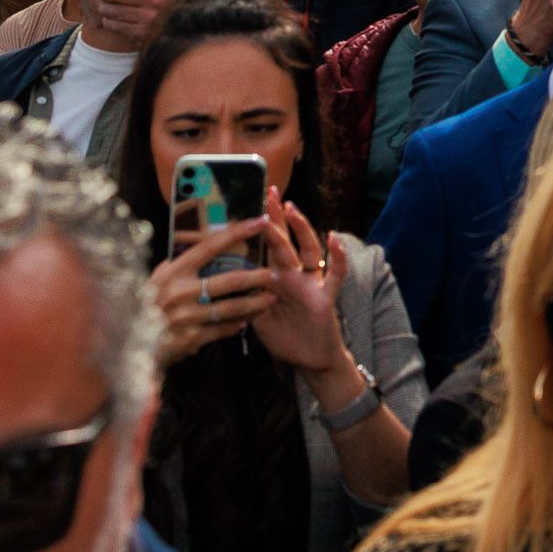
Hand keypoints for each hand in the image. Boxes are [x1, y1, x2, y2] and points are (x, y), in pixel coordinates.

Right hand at [152, 216, 277, 366]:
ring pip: (231, 308)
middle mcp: (180, 292)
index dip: (236, 233)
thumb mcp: (157, 279)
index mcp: (172, 272)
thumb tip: (202, 242)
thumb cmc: (145, 305)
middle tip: (276, 273)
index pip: (210, 246)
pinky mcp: (191, 338)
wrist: (128, 343)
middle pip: (229, 280)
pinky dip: (236, 325)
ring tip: (270, 299)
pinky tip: (246, 321)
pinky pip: (222, 329)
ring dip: (254, 304)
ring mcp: (186, 316)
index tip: (260, 221)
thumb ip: (179, 263)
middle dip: (257, 277)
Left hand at [247, 191, 351, 375]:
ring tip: (293, 210)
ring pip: (307, 250)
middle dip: (277, 216)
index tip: (246, 202)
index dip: (258, 225)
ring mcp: (310, 283)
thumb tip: (215, 284)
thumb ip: (243, 297)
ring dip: (301, 229)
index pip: (266, 245)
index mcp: (275, 277)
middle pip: (285, 240)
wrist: (308, 359)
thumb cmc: (283, 335)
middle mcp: (293, 274)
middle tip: (269, 192)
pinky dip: (337, 257)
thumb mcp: (256, 314)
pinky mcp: (324, 297)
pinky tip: (333, 239)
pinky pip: (334, 274)